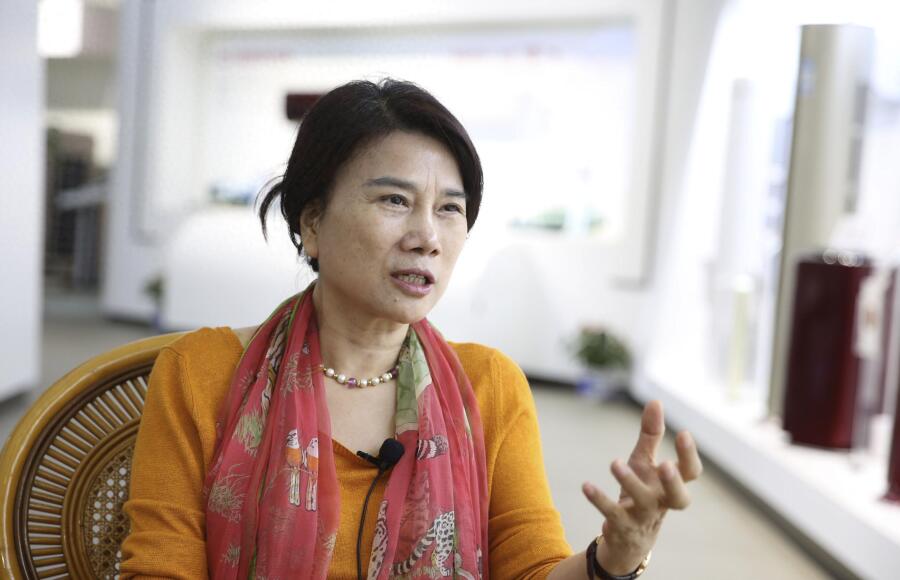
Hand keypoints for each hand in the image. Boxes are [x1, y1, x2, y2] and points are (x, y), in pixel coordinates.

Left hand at [581, 400, 702, 574]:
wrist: (628, 536)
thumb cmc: (641, 491)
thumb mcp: (645, 462)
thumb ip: (651, 434)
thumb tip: (656, 401)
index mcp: (671, 485)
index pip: (691, 473)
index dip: (689, 455)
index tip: (683, 433)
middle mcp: (662, 502)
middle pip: (680, 498)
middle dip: (674, 482)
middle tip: (666, 465)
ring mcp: (643, 517)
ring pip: (644, 503)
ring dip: (630, 483)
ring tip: (614, 462)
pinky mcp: (622, 526)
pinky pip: (612, 513)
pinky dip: (600, 499)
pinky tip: (586, 485)